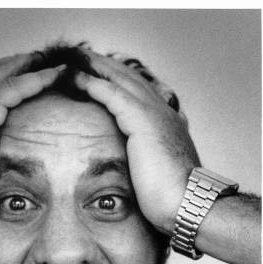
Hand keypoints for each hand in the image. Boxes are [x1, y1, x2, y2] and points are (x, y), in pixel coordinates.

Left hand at [75, 51, 199, 234]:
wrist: (187, 204)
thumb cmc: (172, 200)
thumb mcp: (159, 175)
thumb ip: (147, 165)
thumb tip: (137, 175)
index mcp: (168, 124)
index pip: (140, 94)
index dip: (119, 82)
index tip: (99, 76)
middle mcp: (163, 113)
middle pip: (130, 79)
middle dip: (106, 67)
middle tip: (82, 58)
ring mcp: (155, 114)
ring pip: (121, 80)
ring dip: (97, 67)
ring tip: (75, 60)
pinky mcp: (143, 122)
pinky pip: (113, 94)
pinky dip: (94, 84)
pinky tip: (77, 79)